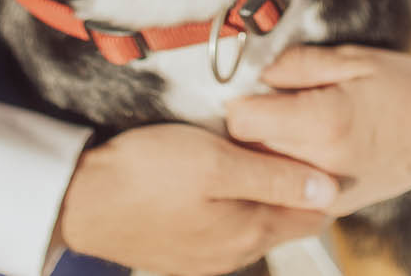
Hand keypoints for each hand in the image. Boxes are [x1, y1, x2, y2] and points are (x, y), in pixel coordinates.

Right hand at [54, 122, 335, 274]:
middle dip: (294, 192)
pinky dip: (232, 209)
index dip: (321, 182)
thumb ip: (275, 179)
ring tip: (254, 162)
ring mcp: (206, 258)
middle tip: (290, 151)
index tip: (318, 150)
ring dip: (261, 199)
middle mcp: (234, 254)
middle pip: (284, 223)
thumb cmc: (146, 173)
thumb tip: (329, 191)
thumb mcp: (217, 162)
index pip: (311, 216)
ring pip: (253, 227)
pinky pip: (223, 232)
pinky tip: (217, 187)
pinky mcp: (181, 253)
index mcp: (250, 232)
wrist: (82, 201)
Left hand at [224, 44, 410, 214]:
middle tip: (272, 99)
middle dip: (251, 122)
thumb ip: (299, 64)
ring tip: (289, 122)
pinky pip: (287, 187)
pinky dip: (285, 166)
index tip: (254, 86)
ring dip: (265, 147)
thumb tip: (261, 74)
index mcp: (323, 122)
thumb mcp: (354, 59)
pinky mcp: (332, 205)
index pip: (242, 120)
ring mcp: (325, 192)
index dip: (241, 98)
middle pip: (247, 148)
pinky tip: (307, 144)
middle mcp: (319, 164)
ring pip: (263, 171)